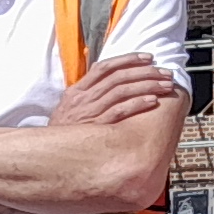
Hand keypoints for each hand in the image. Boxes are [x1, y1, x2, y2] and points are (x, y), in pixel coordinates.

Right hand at [54, 50, 185, 127]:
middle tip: (165, 73)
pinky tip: (152, 101)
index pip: (105, 67)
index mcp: (77, 91)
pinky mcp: (96, 126)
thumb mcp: (69, 109)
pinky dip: (137, 104)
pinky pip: (120, 111)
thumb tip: (107, 82)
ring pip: (122, 91)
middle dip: (145, 72)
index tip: (148, 58)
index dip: (128, 59)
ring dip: (147, 86)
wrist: (47, 155)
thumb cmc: (63, 133)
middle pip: (118, 77)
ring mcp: (89, 111)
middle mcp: (83, 98)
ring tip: (165, 86)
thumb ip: (86, 95)